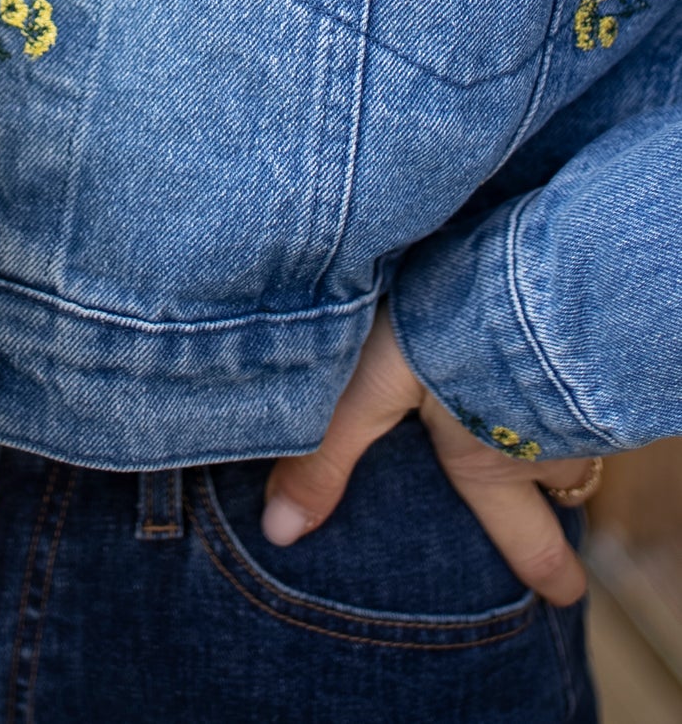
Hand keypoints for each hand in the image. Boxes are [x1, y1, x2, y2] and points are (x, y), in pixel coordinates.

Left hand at [263, 304, 589, 606]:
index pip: (526, 534)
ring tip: (544, 416)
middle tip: (561, 505)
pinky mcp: (584, 335)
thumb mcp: (366, 395)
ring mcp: (574, 390)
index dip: (545, 569)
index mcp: (490, 461)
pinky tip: (550, 341)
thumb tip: (280, 533)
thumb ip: (323, 459)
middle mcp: (545, 438)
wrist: (517, 270)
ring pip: (578, 425)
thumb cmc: (439, 335)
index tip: (565, 596)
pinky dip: (570, 370)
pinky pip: (586, 371)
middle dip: (559, 497)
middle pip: (563, 483)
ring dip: (562, 425)